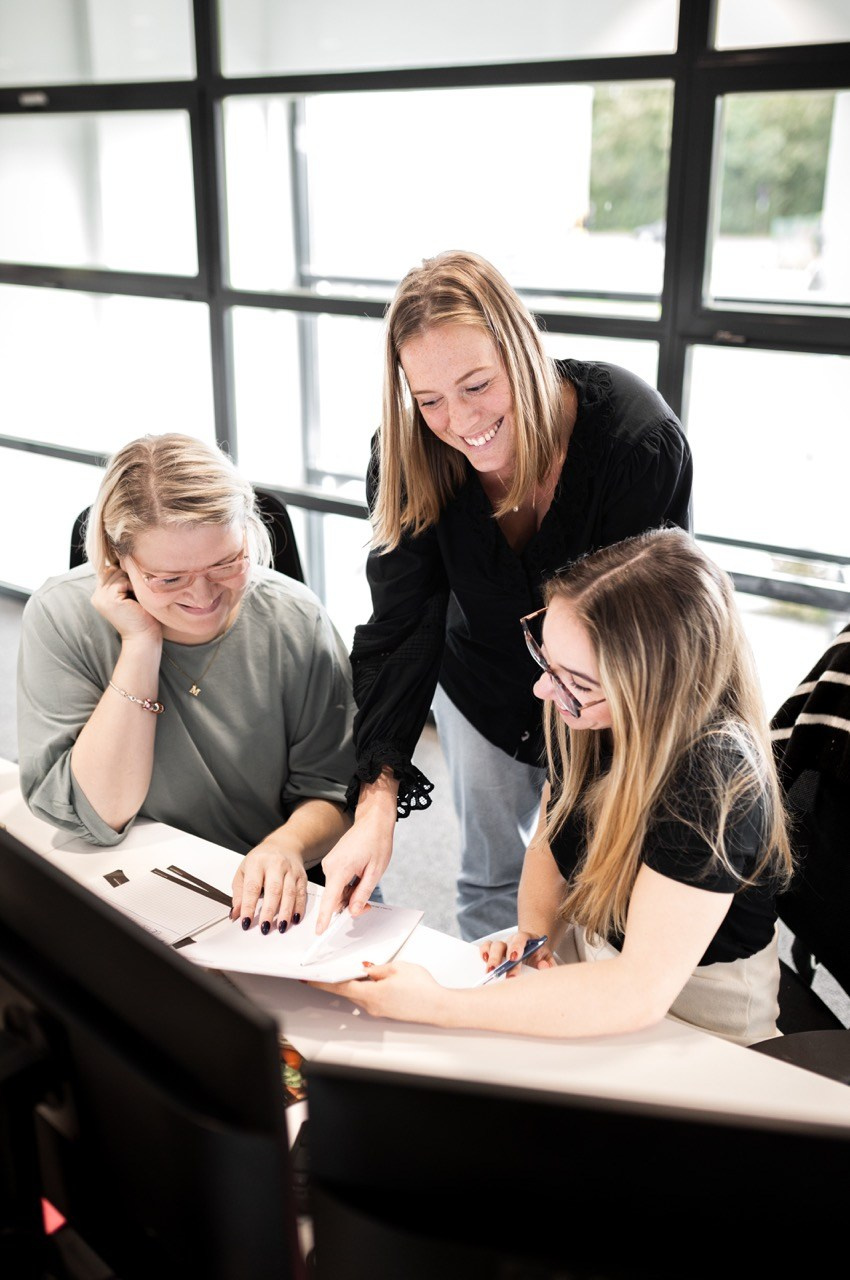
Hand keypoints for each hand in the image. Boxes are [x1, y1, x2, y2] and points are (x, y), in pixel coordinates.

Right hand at [91, 566, 161, 642]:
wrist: (144, 637)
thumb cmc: (142, 616)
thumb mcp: (129, 594)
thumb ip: (122, 580)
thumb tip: (125, 559)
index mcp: (99, 594)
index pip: (108, 570)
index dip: (123, 572)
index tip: (135, 584)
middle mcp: (97, 595)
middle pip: (112, 569)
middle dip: (128, 576)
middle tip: (138, 592)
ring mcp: (101, 597)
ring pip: (117, 573)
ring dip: (131, 581)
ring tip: (138, 596)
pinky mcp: (110, 599)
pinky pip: (122, 581)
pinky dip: (133, 587)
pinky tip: (137, 599)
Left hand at [231, 841, 307, 934]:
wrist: (284, 845)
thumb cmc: (261, 860)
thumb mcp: (244, 871)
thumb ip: (239, 893)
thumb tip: (236, 913)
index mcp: (258, 863)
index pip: (252, 887)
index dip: (249, 906)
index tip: (246, 921)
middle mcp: (276, 865)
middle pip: (274, 890)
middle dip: (269, 911)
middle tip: (264, 927)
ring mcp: (291, 870)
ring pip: (290, 893)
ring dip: (285, 912)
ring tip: (280, 927)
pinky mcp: (302, 876)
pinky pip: (302, 894)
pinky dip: (299, 908)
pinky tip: (295, 919)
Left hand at [308, 961, 442, 1022]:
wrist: (439, 1006)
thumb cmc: (421, 987)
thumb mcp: (397, 968)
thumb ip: (377, 968)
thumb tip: (365, 968)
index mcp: (371, 994)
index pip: (339, 987)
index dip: (322, 983)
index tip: (308, 979)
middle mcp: (371, 1006)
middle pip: (348, 991)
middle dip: (339, 979)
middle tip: (328, 968)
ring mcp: (379, 1010)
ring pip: (360, 994)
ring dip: (356, 983)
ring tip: (360, 969)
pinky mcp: (387, 1011)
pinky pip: (371, 998)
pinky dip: (368, 988)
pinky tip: (376, 979)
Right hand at [317, 811, 393, 931]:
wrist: (373, 821)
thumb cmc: (376, 841)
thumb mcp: (375, 871)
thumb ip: (362, 893)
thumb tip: (353, 911)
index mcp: (340, 868)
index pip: (330, 899)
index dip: (325, 917)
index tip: (320, 931)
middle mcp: (330, 867)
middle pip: (335, 898)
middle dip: (349, 905)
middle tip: (367, 904)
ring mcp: (329, 864)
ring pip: (337, 891)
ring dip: (350, 895)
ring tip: (366, 881)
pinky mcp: (332, 863)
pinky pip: (337, 883)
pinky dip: (347, 886)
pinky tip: (360, 877)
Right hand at [479, 930, 555, 977]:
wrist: (535, 953)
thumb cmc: (541, 958)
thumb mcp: (548, 960)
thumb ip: (549, 964)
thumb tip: (543, 966)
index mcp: (529, 939)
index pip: (521, 938)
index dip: (517, 947)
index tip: (514, 959)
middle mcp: (514, 940)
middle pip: (505, 944)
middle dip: (501, 959)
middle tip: (500, 973)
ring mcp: (504, 945)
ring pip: (494, 946)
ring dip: (492, 959)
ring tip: (490, 972)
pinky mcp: (495, 950)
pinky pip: (486, 947)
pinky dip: (484, 952)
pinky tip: (484, 961)